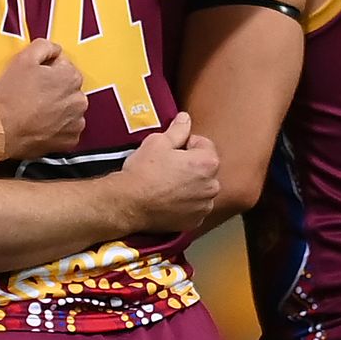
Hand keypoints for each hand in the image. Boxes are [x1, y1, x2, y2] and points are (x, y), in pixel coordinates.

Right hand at [0, 40, 87, 158]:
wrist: (2, 130)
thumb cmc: (11, 96)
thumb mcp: (23, 59)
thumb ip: (44, 46)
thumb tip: (55, 49)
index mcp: (71, 77)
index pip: (64, 66)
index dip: (47, 70)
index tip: (34, 78)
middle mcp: (80, 99)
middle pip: (68, 89)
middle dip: (55, 89)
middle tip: (32, 94)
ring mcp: (76, 121)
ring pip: (69, 109)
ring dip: (57, 109)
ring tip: (35, 111)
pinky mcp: (71, 140)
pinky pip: (67, 129)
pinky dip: (57, 128)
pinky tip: (41, 125)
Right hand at [115, 113, 219, 234]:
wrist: (128, 203)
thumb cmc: (143, 173)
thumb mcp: (157, 142)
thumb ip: (178, 130)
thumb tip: (185, 119)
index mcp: (207, 163)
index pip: (204, 144)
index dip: (186, 144)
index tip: (171, 150)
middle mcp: (212, 185)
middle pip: (204, 168)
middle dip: (190, 166)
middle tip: (167, 167)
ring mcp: (204, 205)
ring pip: (200, 188)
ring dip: (189, 185)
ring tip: (166, 185)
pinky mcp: (195, 221)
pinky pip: (194, 207)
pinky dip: (185, 204)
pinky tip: (167, 199)